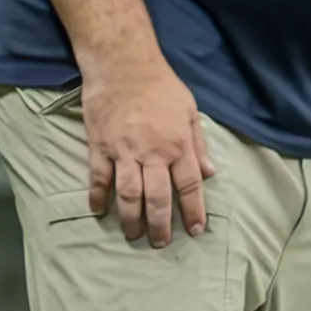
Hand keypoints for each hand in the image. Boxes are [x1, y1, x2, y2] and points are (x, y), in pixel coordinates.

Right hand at [85, 61, 212, 245]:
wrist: (122, 65)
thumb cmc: (161, 87)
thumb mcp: (190, 112)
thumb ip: (199, 145)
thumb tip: (211, 174)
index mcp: (178, 145)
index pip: (189, 186)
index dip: (193, 211)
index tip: (196, 231)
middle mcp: (153, 153)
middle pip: (158, 197)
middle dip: (161, 225)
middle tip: (160, 244)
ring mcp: (123, 151)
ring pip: (129, 194)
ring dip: (131, 218)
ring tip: (134, 235)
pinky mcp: (99, 146)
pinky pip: (98, 178)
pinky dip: (98, 197)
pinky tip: (99, 212)